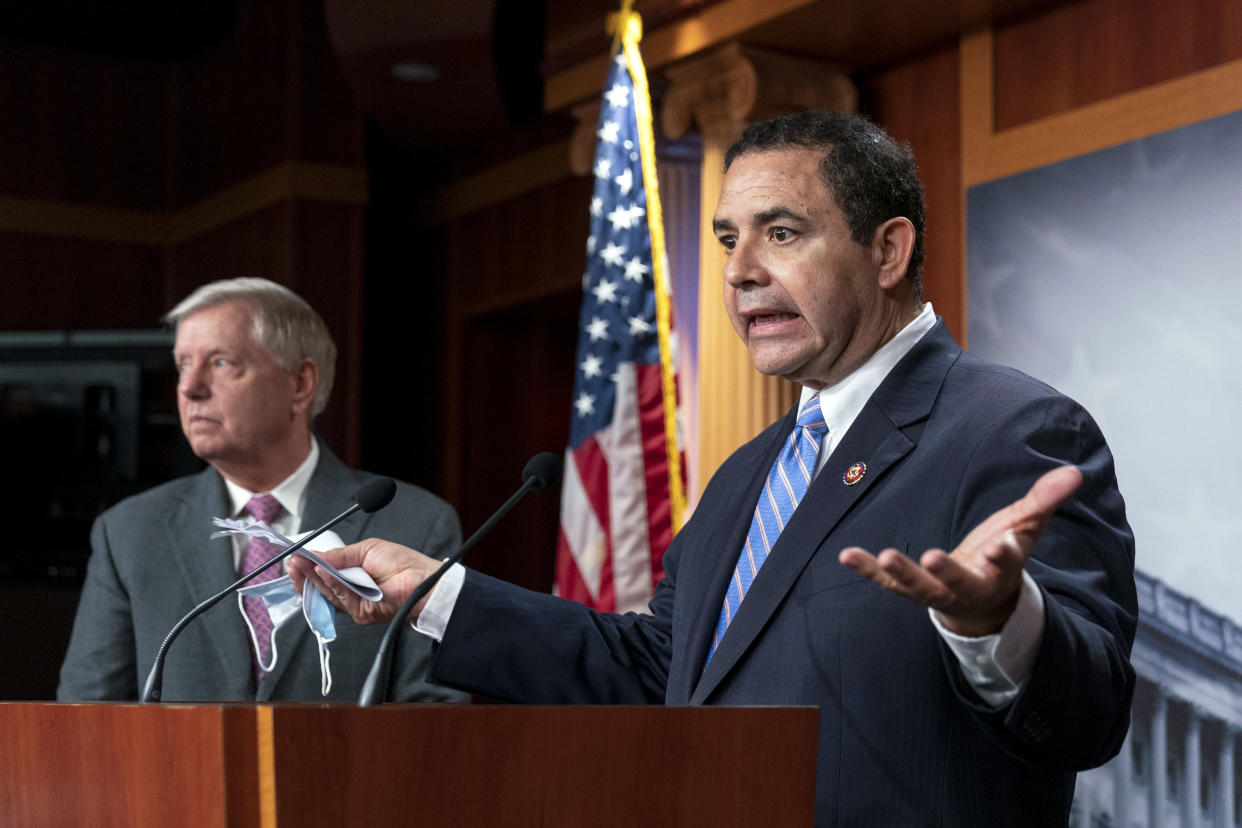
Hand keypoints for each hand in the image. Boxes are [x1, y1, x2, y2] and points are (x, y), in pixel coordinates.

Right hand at [287, 538, 441, 625]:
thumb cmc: (402, 563)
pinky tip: (322, 571)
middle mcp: (350, 593)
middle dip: (303, 574)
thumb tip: (316, 555)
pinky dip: (331, 584)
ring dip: (312, 577)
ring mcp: (354, 604)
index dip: (307, 569)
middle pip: (319, 587)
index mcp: (351, 577)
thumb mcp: (366, 550)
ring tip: (302, 563)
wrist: (423, 577)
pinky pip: (342, 597)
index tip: (294, 559)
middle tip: (291, 562)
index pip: (322, 576)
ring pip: (327, 593)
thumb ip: (340, 555)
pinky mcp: (361, 613)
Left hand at [838, 465, 1081, 636]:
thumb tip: (1075, 471)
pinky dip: (866, 570)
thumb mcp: (1025, 527)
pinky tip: (845, 555)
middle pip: (956, 581)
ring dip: (901, 573)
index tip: (1004, 546)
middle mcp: (968, 584)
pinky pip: (885, 583)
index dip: (1005, 554)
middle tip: (931, 558)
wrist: (984, 602)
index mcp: (999, 569)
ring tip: (883, 556)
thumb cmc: (1001, 556)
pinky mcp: (911, 589)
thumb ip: (1044, 501)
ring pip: (919, 588)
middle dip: (946, 571)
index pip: (1006, 562)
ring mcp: (937, 590)